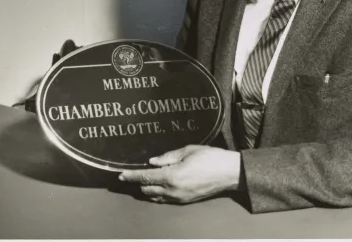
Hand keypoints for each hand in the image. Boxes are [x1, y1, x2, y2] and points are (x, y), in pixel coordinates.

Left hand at [119, 145, 241, 203]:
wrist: (230, 173)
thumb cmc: (211, 158)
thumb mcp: (189, 150)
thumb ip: (168, 156)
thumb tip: (152, 161)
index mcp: (172, 176)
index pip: (145, 177)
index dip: (132, 176)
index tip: (121, 175)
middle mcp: (173, 190)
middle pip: (147, 189)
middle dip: (139, 182)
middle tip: (134, 174)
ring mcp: (179, 198)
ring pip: (155, 196)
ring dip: (148, 189)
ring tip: (146, 180)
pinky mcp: (185, 201)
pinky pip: (165, 199)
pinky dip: (159, 194)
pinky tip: (160, 186)